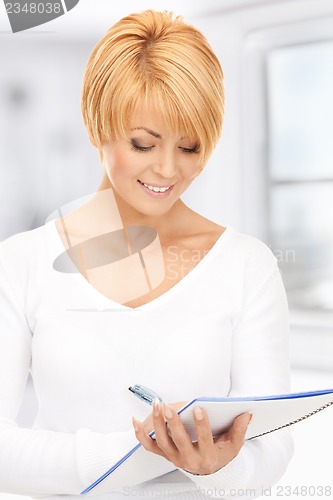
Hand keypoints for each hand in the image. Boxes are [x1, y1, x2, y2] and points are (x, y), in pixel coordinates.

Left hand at [132, 400, 251, 475]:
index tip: (198, 408)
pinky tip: (135, 420)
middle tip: (168, 407)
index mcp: (207, 457)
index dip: (201, 424)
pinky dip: (140, 434)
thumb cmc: (220, 453)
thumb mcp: (234, 445)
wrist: (208, 470)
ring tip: (157, 405)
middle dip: (172, 424)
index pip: (204, 440)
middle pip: (178, 441)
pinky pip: (149, 446)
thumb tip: (246, 414)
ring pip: (162, 442)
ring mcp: (174, 458)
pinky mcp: (164, 455)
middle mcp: (189, 460)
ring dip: (157, 423)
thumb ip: (239, 430)